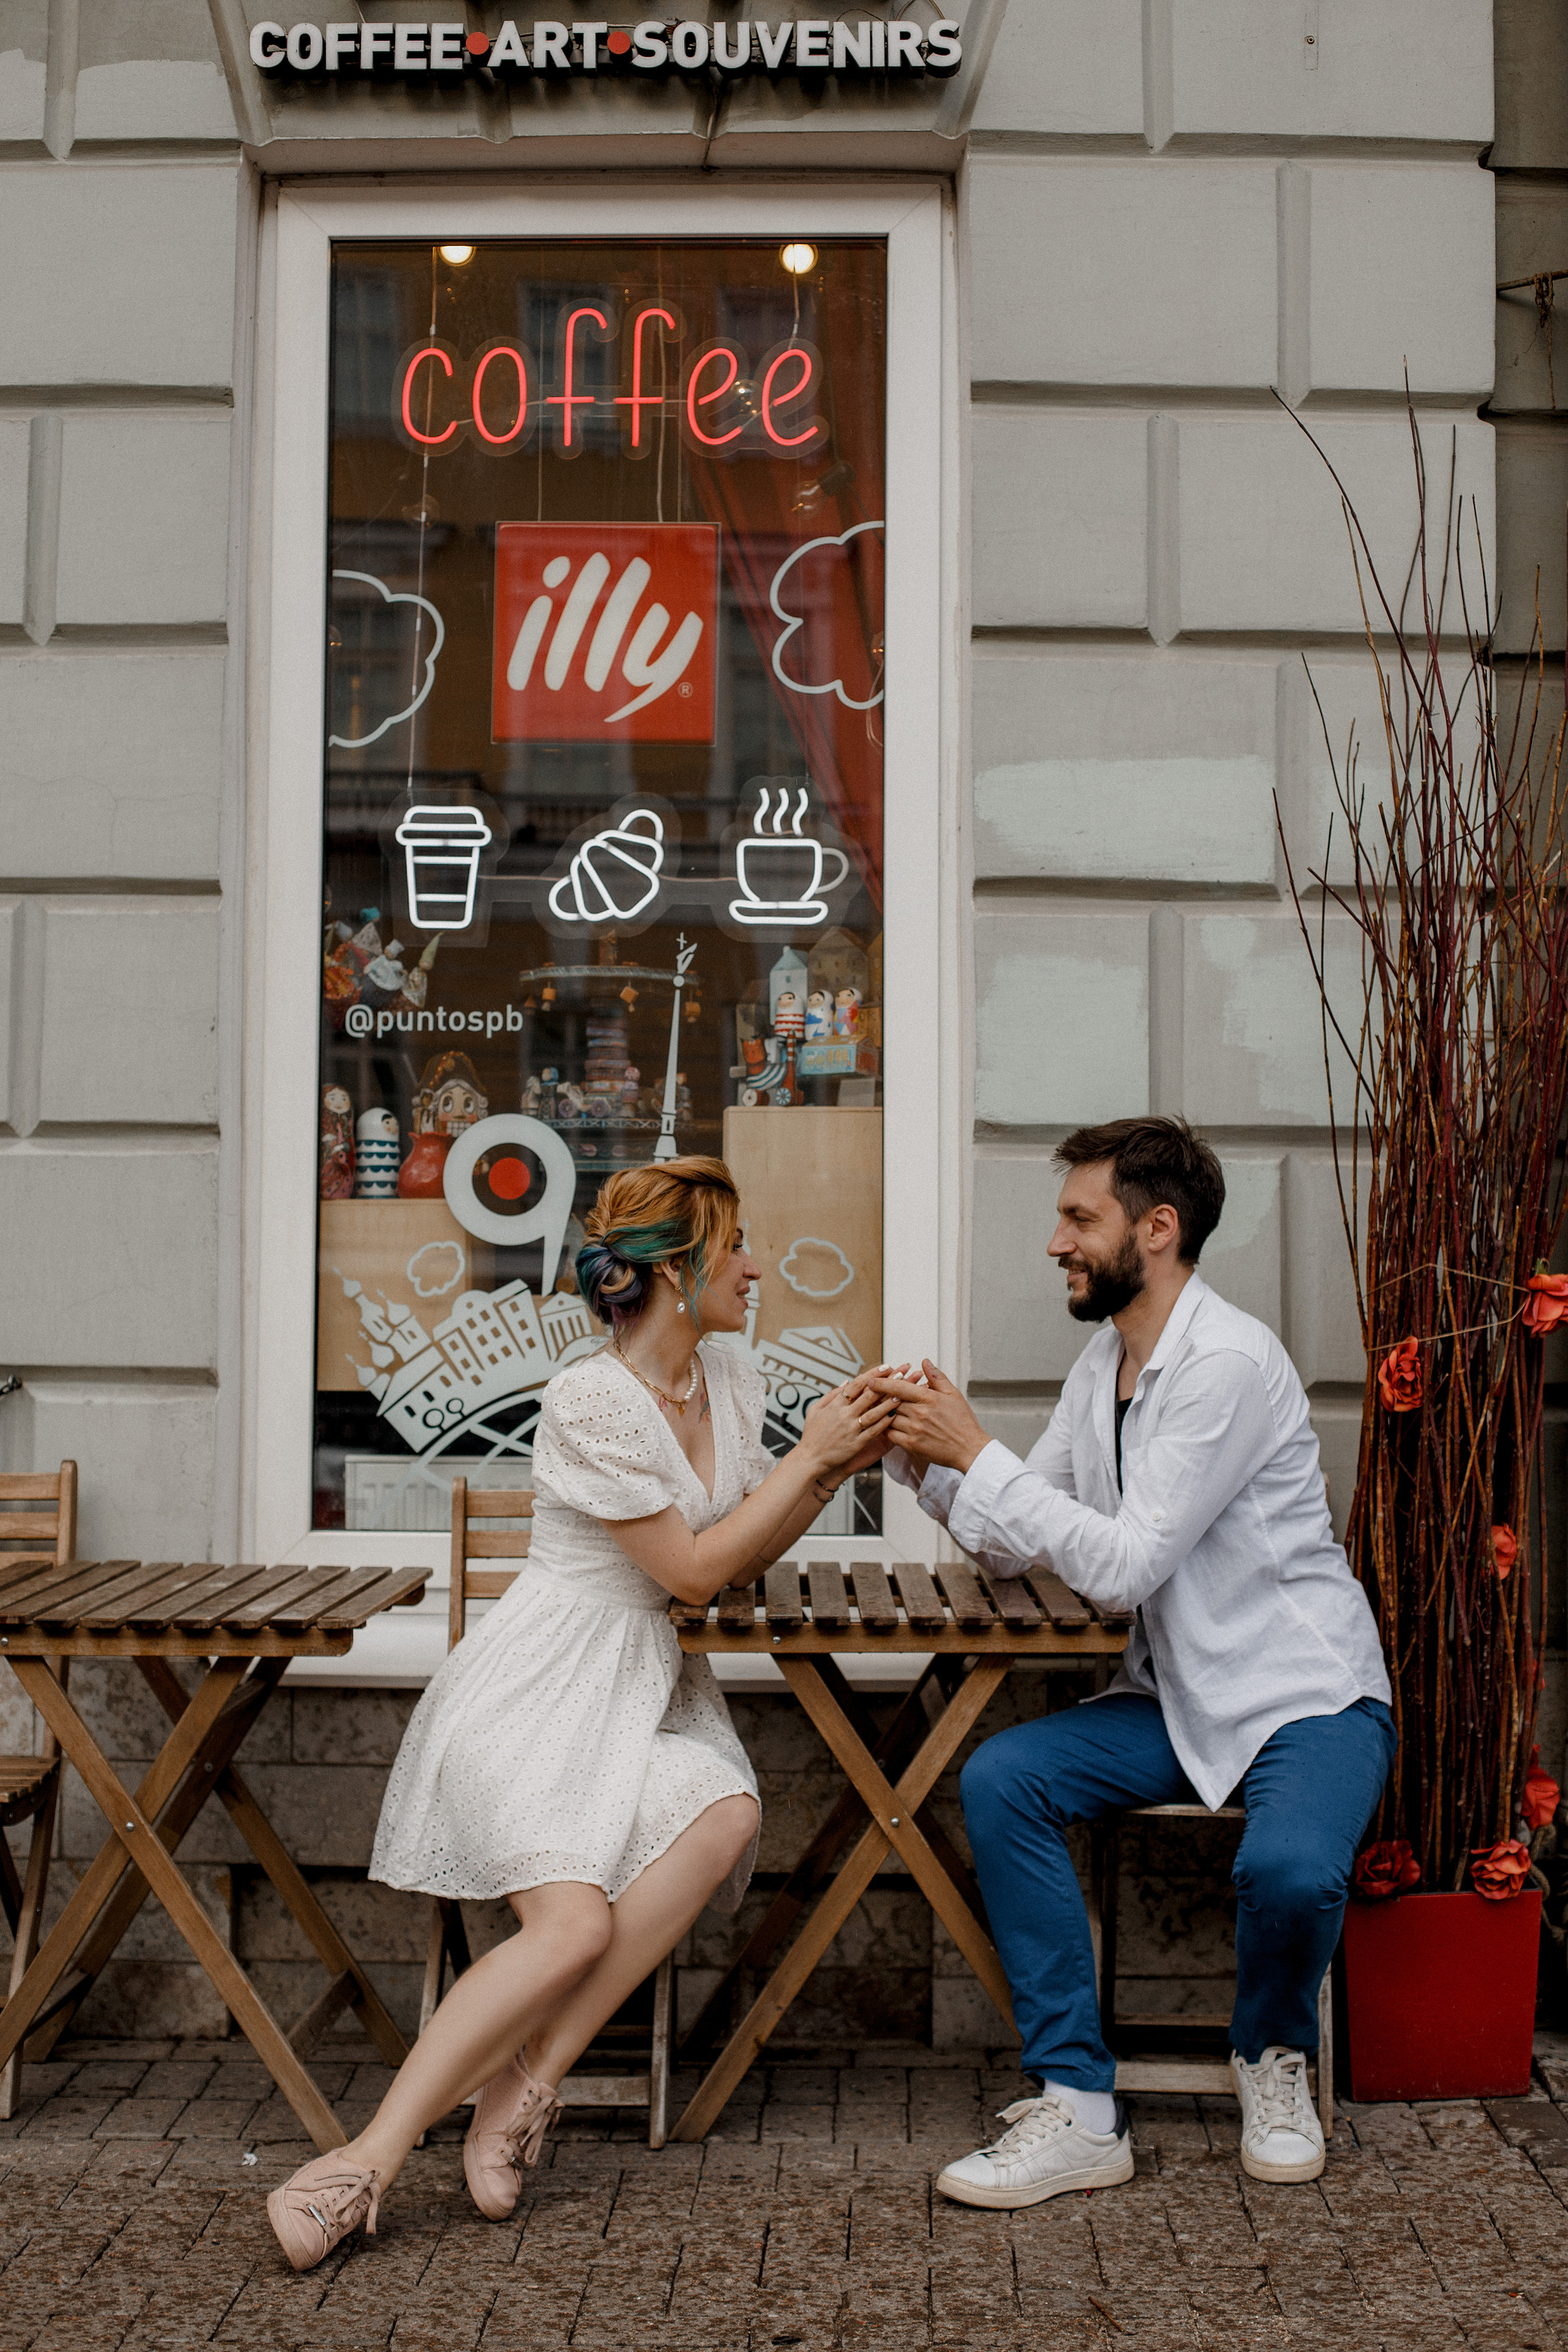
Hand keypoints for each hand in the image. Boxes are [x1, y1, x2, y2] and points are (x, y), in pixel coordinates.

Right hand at [801, 1379, 898, 1475]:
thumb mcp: (814, 1410)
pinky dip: (884, 1423)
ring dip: (889, 1403)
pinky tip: (894, 1416)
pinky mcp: (856, 1443)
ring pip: (874, 1413)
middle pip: (869, 1395)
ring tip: (902, 1394)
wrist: (810, 1459)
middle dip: (887, 1383)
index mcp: (835, 1405)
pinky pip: (874, 1431)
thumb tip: (846, 1382)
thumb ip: (831, 1395)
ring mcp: (851, 1429)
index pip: (857, 1384)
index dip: (872, 1374)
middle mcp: (844, 1415)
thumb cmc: (812, 1435)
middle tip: (900, 1374)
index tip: (885, 1367)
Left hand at [868, 1360, 990, 1474]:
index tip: (872, 1381)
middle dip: (880, 1399)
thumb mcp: (953, 1394)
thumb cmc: (963, 1422)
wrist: (969, 1449)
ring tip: (876, 1410)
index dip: (883, 1383)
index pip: (899, 1387)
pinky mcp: (912, 1445)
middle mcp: (920, 1413)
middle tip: (871, 1396)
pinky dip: (886, 1430)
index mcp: (929, 1398)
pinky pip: (891, 1435)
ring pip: (888, 1418)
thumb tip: (924, 1362)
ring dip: (882, 1414)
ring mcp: (915, 1430)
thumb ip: (936, 1377)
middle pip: (890, 1402)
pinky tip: (886, 1426)